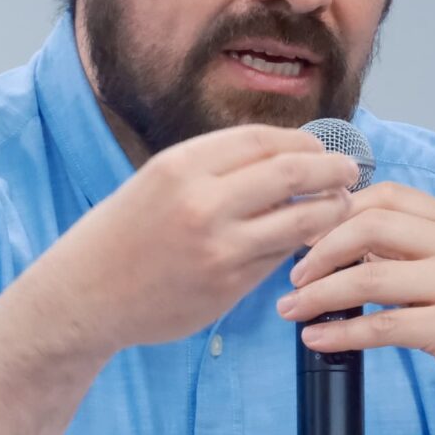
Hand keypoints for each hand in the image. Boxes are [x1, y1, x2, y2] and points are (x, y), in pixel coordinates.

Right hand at [31, 124, 357, 353]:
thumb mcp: (159, 181)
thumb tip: (285, 155)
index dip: (303, 142)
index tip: (321, 149)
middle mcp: (202, 202)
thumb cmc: (124, 233)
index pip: (264, 140)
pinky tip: (306, 242)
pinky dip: (299, 246)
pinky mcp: (227, 287)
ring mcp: (218, 248)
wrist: (84, 294)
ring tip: (340, 207)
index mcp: (181, 166)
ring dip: (329, 212)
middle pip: (292, 174)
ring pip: (298, 221)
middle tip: (349, 172)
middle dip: (331, 170)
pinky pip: (280, 258)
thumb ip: (215, 168)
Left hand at [278, 183, 434, 434]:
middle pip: (371, 225)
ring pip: (370, 276)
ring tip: (292, 309)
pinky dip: (341, 332)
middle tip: (293, 275)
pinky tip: (317, 340)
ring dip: (319, 294)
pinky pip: (382, 325)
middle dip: (320, 249)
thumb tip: (339, 241)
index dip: (337, 212)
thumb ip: (407, 250)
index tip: (305, 237)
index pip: (386, 196)